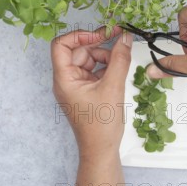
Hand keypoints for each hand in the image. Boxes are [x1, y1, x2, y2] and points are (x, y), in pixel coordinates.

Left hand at [51, 25, 132, 159]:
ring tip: (121, 61)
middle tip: (119, 36)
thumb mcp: (113, 87)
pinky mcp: (86, 90)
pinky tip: (118, 70)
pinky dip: (106, 66)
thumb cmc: (101, 125)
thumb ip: (120, 59)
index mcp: (64, 78)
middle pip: (78, 50)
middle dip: (98, 44)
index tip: (100, 35)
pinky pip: (94, 69)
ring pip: (88, 58)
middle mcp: (66, 79)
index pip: (61, 45)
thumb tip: (125, 38)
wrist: (101, 150)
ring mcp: (76, 85)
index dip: (79, 35)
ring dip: (105, 56)